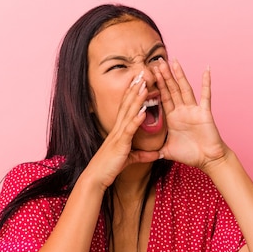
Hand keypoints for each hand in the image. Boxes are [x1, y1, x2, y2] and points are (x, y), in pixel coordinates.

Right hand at [85, 71, 161, 189]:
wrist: (96, 177)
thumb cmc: (109, 168)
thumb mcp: (130, 160)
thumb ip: (142, 155)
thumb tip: (156, 154)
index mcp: (119, 131)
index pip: (126, 108)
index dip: (132, 94)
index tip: (139, 81)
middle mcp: (117, 129)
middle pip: (127, 105)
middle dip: (134, 89)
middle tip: (141, 74)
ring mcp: (118, 135)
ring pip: (129, 113)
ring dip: (137, 99)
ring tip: (144, 85)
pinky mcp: (120, 144)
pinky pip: (129, 130)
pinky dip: (136, 120)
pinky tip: (143, 111)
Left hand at [153, 59, 230, 170]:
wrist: (208, 161)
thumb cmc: (190, 155)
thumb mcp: (168, 150)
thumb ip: (156, 149)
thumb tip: (143, 154)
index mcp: (173, 117)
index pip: (163, 98)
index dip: (156, 86)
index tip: (149, 74)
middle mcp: (183, 111)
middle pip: (172, 89)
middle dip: (164, 76)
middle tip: (157, 61)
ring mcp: (194, 110)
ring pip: (184, 89)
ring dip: (178, 75)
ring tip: (173, 61)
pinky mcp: (204, 113)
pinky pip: (206, 96)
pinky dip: (206, 83)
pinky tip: (206, 70)